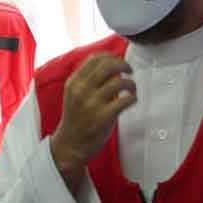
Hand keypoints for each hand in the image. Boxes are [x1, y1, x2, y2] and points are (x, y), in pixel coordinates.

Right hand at [50, 53, 136, 187]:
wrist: (70, 145)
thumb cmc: (77, 118)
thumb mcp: (76, 95)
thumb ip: (91, 80)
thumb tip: (115, 66)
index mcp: (74, 82)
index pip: (95, 59)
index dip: (112, 57)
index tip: (120, 62)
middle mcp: (81, 90)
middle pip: (107, 66)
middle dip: (123, 65)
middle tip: (130, 71)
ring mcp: (91, 104)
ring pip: (118, 82)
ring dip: (130, 83)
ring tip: (131, 88)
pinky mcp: (102, 118)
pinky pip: (125, 100)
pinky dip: (132, 97)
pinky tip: (131, 100)